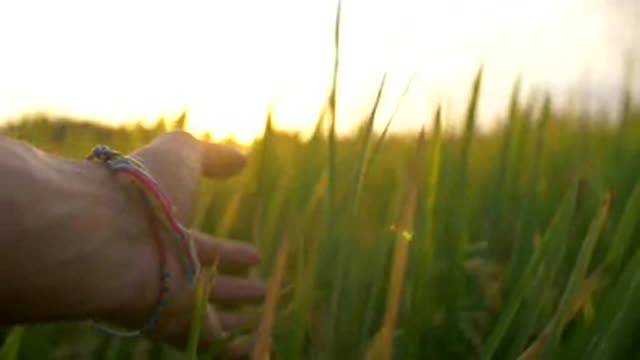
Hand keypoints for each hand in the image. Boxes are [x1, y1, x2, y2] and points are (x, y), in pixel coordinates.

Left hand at [98, 131, 263, 350]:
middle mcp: (165, 267)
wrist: (106, 230)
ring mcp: (168, 297)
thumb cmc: (143, 188)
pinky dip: (229, 342)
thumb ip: (210, 155)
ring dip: (235, 317)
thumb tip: (240, 158)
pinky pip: (207, 338)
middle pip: (206, 283)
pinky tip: (252, 343)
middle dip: (234, 289)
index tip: (255, 256)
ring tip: (262, 315)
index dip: (230, 253)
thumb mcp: (180, 153)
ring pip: (208, 315)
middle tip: (260, 290)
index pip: (204, 247)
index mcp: (166, 231)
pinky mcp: (173, 323)